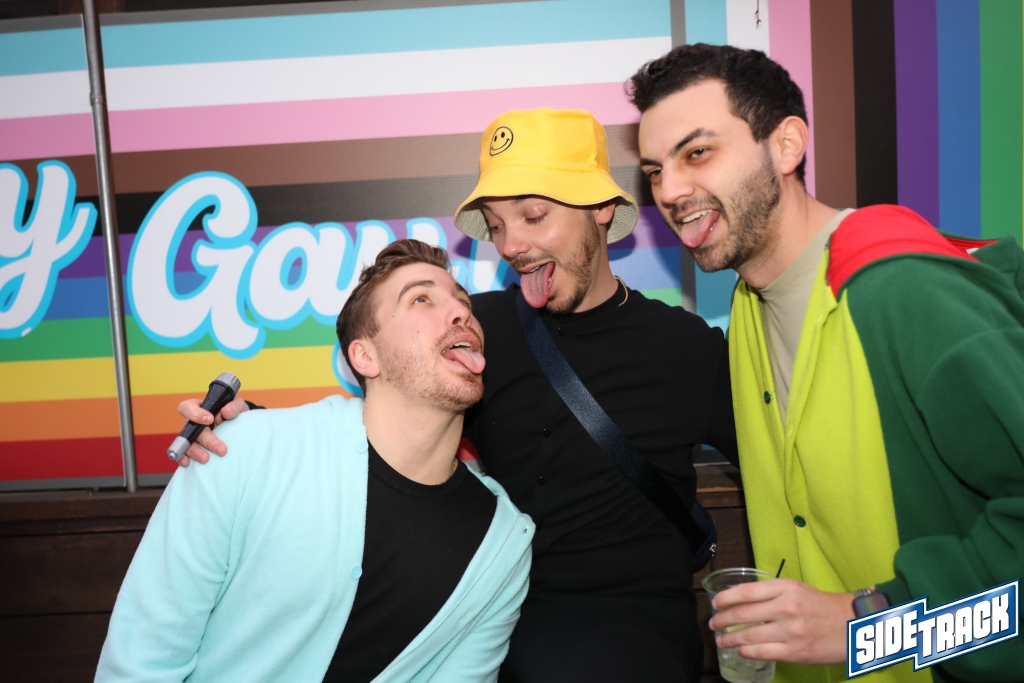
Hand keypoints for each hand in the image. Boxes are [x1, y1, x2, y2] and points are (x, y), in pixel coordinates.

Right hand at [174, 396, 248, 466]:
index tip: (210, 419)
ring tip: (206, 459)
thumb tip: (226, 412)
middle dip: (206, 440)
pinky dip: (184, 459)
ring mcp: (192, 437)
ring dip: (195, 452)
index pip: (188, 407)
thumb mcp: (238, 406)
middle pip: (191, 430)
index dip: (195, 413)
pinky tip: (188, 464)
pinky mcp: (194, 448)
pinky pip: (184, 454)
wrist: (241, 427)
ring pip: (187, 444)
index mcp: (200, 408)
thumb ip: (234, 407)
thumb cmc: (235, 413)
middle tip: (221, 449)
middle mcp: (193, 423)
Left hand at [708, 578, 853, 664]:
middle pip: (742, 614)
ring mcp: (789, 631)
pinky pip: (761, 653)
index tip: (715, 603)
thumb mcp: (795, 588)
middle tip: (713, 623)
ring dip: (729, 638)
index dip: (724, 598)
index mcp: (785, 588)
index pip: (745, 592)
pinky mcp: (794, 652)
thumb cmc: (820, 605)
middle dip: (722, 620)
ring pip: (748, 636)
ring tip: (721, 639)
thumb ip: (769, 592)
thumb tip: (739, 600)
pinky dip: (745, 652)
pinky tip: (740, 650)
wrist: (851, 625)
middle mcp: (786, 607)